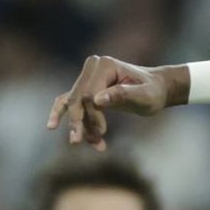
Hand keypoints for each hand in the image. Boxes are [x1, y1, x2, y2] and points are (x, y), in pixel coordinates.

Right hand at [47, 55, 171, 149]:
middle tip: (77, 142)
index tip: (103, 132)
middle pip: (77, 99)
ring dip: (77, 125)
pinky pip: (70, 103)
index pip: (89, 94)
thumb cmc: (153, 92)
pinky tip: (53, 127)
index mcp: (105, 65)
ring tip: (86, 143)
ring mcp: (87, 76)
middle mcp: (93, 67)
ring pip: (72, 104)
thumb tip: (97, 100)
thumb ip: (123, 95)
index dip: (93, 115)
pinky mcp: (85, 87)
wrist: (156, 89)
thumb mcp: (145, 96)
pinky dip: (69, 119)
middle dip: (78, 122)